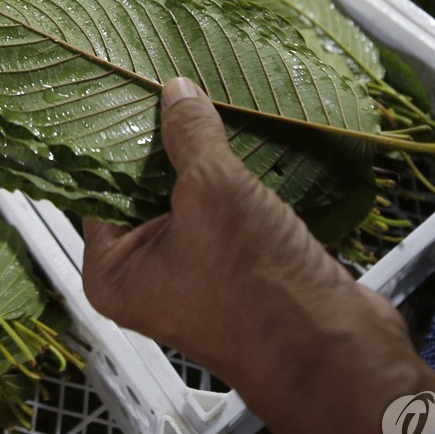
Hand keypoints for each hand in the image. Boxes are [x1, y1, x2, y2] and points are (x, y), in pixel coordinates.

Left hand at [82, 78, 434, 433]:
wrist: (336, 350)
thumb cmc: (258, 288)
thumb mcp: (213, 190)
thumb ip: (189, 134)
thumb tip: (175, 92)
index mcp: (113, 271)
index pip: (98, 184)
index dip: (114, 134)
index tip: (126, 84)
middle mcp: (147, 276)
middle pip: (144, 188)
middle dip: (165, 142)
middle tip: (173, 83)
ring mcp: (195, 272)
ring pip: (190, 196)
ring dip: (206, 158)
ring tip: (211, 99)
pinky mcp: (240, 267)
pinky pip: (227, 209)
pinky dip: (237, 180)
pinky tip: (246, 139)